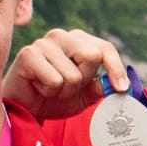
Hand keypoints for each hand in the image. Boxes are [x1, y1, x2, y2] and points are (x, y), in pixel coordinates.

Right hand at [2, 28, 125, 120]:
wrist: (25, 109)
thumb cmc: (54, 98)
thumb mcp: (85, 95)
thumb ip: (101, 87)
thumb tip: (118, 85)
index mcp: (78, 41)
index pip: (105, 48)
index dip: (116, 68)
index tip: (122, 88)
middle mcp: (62, 36)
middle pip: (93, 55)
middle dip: (85, 80)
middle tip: (69, 88)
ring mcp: (44, 43)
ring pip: (74, 74)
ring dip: (65, 90)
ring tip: (50, 89)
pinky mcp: (28, 54)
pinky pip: (55, 80)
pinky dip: (50, 91)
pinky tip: (39, 87)